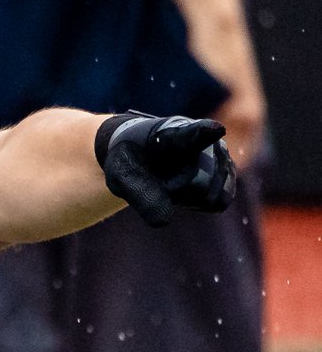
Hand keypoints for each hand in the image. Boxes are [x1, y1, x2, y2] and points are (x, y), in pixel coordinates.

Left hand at [95, 112, 236, 227]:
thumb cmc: (132, 159)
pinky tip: (186, 188)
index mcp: (174, 134)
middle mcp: (205, 139)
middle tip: (160, 178)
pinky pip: (219, 202)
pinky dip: (200, 203)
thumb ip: (140, 193)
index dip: (204, 133)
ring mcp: (221, 154)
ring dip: (189, 197)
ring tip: (174, 179)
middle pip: (200, 186)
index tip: (216, 129)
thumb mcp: (122, 174)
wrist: (145, 149)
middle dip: (179, 192)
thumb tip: (164, 221)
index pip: (192, 134)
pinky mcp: (229, 169)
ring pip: (211, 196)